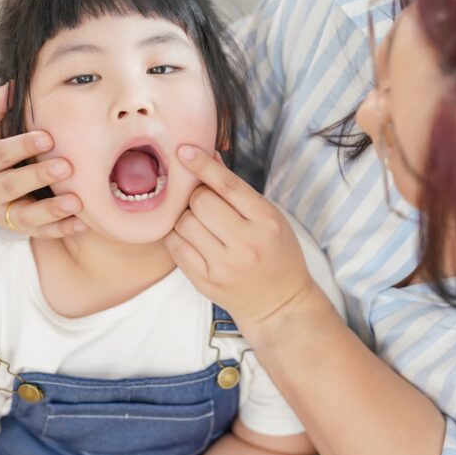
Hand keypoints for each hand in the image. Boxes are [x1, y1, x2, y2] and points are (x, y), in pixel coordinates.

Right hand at [0, 85, 84, 237]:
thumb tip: (11, 86)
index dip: (22, 146)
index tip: (48, 137)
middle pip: (11, 185)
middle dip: (39, 176)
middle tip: (67, 166)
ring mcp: (0, 213)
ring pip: (24, 216)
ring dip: (51, 210)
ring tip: (77, 202)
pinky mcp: (17, 228)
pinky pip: (40, 233)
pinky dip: (61, 229)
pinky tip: (82, 223)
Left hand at [163, 145, 316, 330]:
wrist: (279, 304)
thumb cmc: (276, 253)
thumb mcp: (269, 217)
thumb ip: (238, 190)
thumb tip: (208, 156)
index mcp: (266, 221)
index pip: (228, 185)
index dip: (202, 165)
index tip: (184, 150)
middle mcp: (246, 243)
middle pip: (200, 202)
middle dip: (197, 196)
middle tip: (205, 204)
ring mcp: (224, 265)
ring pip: (184, 222)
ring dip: (186, 217)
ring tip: (201, 225)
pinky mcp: (205, 281)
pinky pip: (175, 246)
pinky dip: (178, 236)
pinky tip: (192, 238)